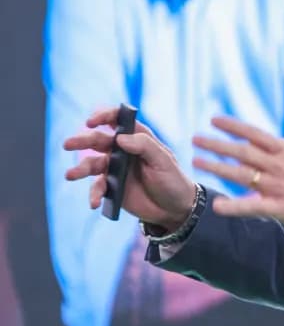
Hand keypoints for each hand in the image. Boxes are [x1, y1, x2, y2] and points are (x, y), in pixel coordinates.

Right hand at [63, 107, 195, 230]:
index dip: (103, 116)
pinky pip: (98, 187)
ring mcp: (116, 169)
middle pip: (98, 141)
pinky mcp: (112, 187)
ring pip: (93, 164)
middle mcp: (123, 150)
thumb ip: (144, 146)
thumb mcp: (164, 161)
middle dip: (82, 141)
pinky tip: (93, 203)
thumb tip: (120, 138)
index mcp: (137, 138)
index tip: (91, 121)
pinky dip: (93, 194)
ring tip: (70, 175)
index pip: (117, 120)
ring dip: (80, 169)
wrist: (175, 209)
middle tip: (67, 144)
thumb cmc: (173, 179)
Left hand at [192, 116, 283, 238]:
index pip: (255, 134)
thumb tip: (258, 145)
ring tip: (197, 163)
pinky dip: (233, 206)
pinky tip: (217, 206)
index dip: (233, 126)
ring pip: (241, 174)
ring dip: (217, 167)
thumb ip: (281, 155)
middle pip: (242, 152)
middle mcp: (280, 166)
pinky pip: (252, 206)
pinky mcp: (281, 208)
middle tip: (195, 139)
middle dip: (217, 144)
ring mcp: (279, 186)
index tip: (214, 119)